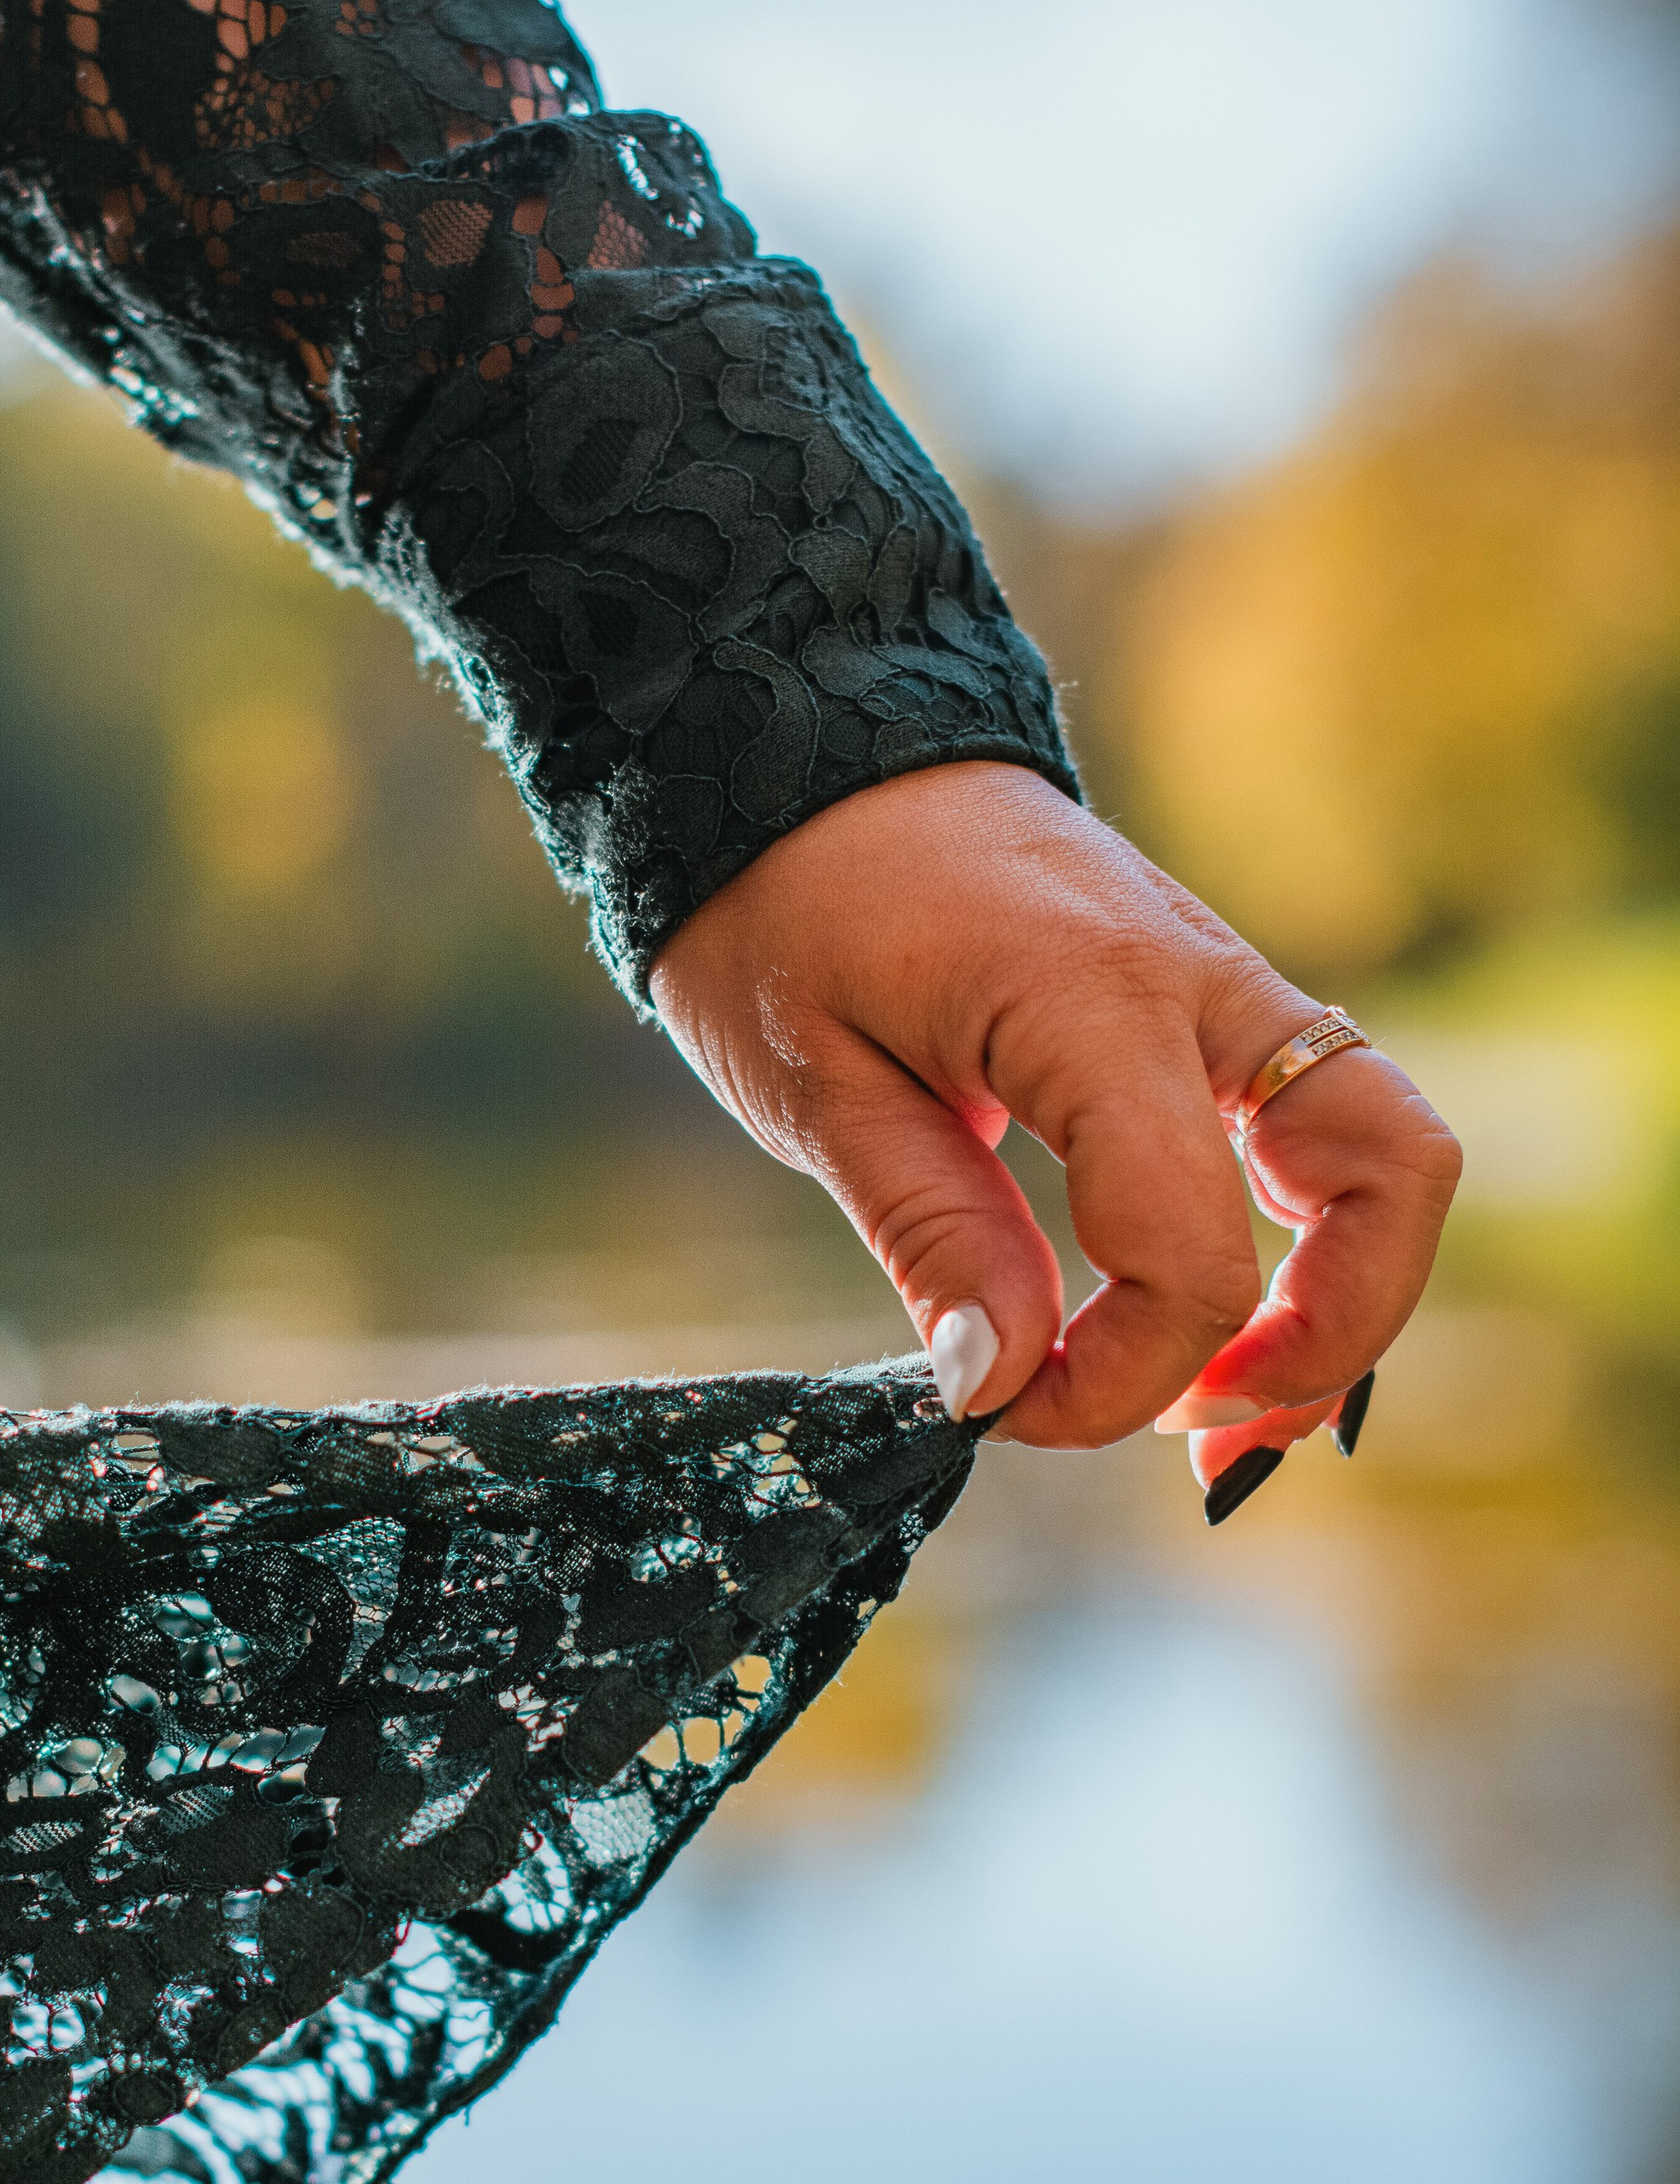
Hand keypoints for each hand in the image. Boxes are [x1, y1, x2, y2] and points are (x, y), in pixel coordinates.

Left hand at [648, 761, 1460, 1483]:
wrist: (801, 749)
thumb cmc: (789, 903)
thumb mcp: (818, 1086)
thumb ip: (930, 1236)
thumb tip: (1004, 1383)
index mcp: (1093, 1001)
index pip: (1186, 1247)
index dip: (1118, 1378)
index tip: (1008, 1416)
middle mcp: (1202, 984)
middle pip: (1393, 1173)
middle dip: (1328, 1338)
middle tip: (1195, 1433)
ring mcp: (1227, 987)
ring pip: (1391, 1149)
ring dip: (1343, 1297)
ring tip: (1226, 1401)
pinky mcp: (1216, 1006)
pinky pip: (1326, 1128)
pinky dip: (1306, 1239)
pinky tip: (1214, 1319)